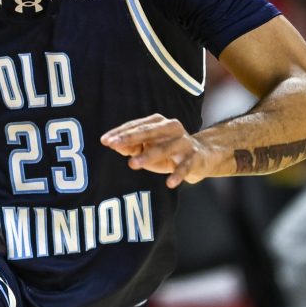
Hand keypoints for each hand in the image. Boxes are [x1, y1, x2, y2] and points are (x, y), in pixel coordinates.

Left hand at [100, 114, 225, 187]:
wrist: (201, 156)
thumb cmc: (166, 151)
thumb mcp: (146, 149)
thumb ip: (131, 147)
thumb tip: (114, 145)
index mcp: (158, 122)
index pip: (136, 126)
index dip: (120, 133)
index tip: (104, 140)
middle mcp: (171, 128)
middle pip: (148, 132)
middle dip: (130, 138)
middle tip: (113, 145)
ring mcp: (183, 142)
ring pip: (164, 148)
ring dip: (148, 156)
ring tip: (132, 164)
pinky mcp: (194, 157)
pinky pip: (185, 166)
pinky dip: (177, 175)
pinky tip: (169, 184)